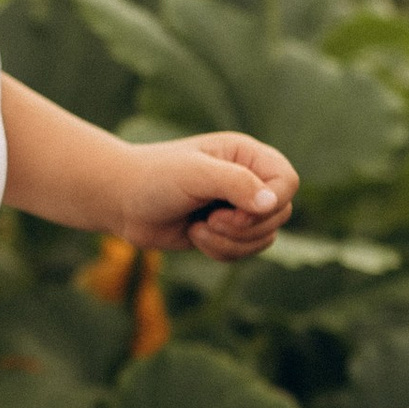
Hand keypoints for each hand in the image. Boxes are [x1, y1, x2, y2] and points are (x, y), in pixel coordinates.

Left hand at [116, 130, 298, 258]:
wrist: (121, 201)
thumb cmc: (155, 178)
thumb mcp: (195, 174)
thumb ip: (235, 183)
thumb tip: (270, 203)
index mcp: (247, 155)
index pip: (288, 181)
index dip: (272, 201)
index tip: (238, 209)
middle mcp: (248, 180)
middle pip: (280, 214)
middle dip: (245, 226)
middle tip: (211, 220)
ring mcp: (238, 207)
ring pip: (264, 237)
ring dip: (230, 242)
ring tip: (199, 229)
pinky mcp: (225, 232)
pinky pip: (244, 252)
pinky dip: (221, 251)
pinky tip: (194, 236)